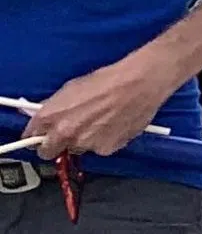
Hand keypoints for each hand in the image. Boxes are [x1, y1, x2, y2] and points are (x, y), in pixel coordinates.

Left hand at [16, 42, 188, 161]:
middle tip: (68, 133)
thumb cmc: (106, 81)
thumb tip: (37, 114)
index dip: (36, 136)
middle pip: (48, 152)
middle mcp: (64, 134)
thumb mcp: (70, 89)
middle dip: (55, 145)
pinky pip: (98, 149)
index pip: (30, 137)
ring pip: (77, 149)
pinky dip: (103, 141)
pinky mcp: (105, 150)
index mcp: (50, 117)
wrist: (139, 84)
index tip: (41, 136)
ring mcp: (85, 144)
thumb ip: (52, 107)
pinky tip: (113, 125)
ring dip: (83, 140)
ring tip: (100, 122)